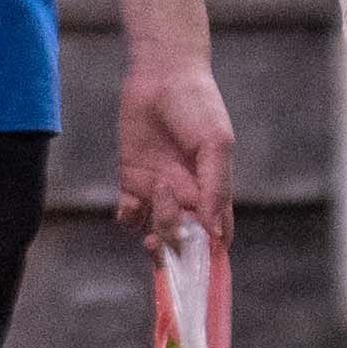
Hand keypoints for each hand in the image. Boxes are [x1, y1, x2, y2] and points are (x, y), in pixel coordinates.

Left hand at [117, 59, 233, 245]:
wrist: (161, 75)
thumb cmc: (198, 105)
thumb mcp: (215, 144)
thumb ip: (216, 189)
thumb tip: (217, 234)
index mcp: (213, 193)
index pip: (216, 237)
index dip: (210, 258)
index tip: (200, 272)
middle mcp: (187, 197)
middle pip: (184, 242)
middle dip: (175, 247)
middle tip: (165, 232)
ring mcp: (159, 191)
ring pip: (156, 232)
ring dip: (154, 230)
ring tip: (158, 193)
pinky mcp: (132, 180)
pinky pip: (129, 216)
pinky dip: (129, 219)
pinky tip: (132, 204)